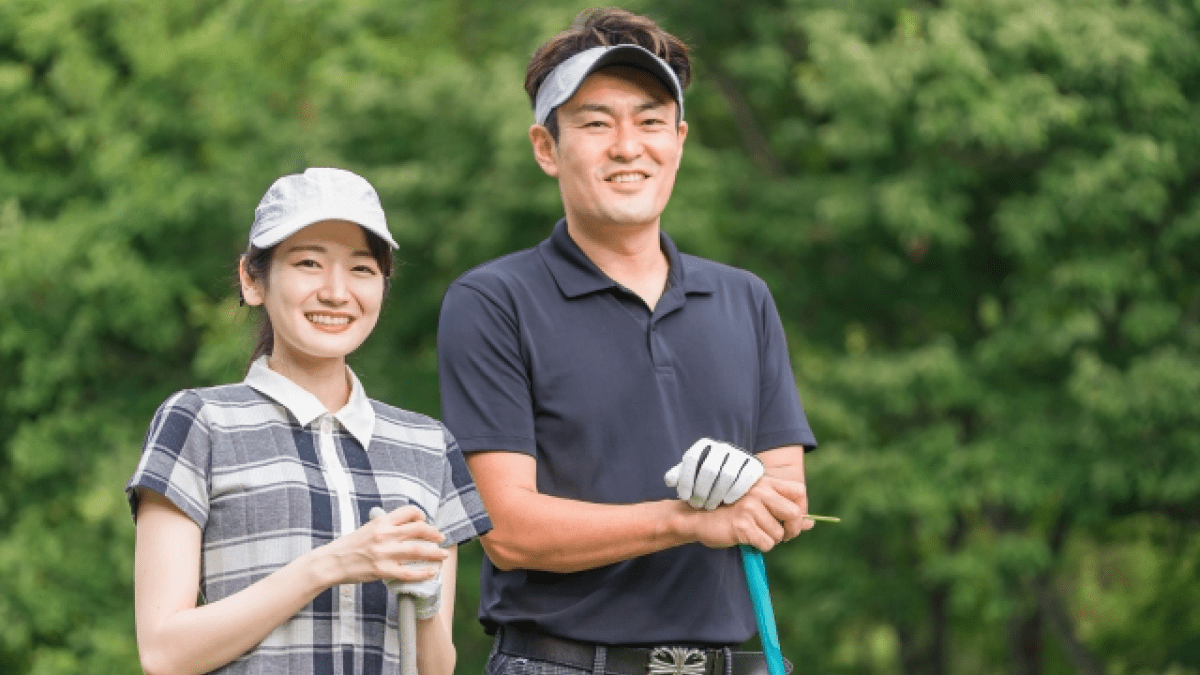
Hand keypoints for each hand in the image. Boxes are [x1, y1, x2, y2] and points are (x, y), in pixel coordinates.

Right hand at [326, 504, 443, 581]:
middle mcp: (384, 534)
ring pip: (417, 550)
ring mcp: (384, 553)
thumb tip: (405, 526)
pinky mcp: (382, 570)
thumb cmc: (349, 546)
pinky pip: (408, 572)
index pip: (408, 512)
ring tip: (443, 555)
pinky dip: (422, 573)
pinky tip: (430, 573)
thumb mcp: (368, 528)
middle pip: (418, 529)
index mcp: (381, 521)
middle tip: (441, 538)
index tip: (426, 522)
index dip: (421, 515)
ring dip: (434, 553)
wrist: (331, 562)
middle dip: (434, 534)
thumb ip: (385, 526)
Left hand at [664, 438, 764, 509]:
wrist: (737, 474)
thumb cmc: (707, 477)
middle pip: (709, 469)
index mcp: (704, 445)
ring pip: (727, 475)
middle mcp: (722, 447)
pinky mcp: (754, 465)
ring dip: (716, 494)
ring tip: (709, 507)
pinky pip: (745, 479)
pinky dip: (735, 491)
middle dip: (701, 490)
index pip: (691, 458)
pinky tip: (726, 501)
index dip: (685, 479)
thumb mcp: (691, 474)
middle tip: (697, 505)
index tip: (683, 497)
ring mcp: (739, 454)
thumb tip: (670, 480)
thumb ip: (678, 476)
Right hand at [684, 476, 809, 551]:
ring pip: (779, 534)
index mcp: (764, 483)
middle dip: (791, 530)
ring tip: (755, 533)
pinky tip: (747, 539)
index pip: (799, 491)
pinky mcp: (742, 525)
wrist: (697, 517)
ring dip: (770, 540)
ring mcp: (750, 508)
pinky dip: (760, 546)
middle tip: (781, 535)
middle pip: (794, 514)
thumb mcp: (756, 504)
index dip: (802, 509)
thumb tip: (811, 523)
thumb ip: (783, 511)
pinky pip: (766, 543)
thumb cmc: (728, 511)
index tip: (792, 520)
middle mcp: (759, 492)